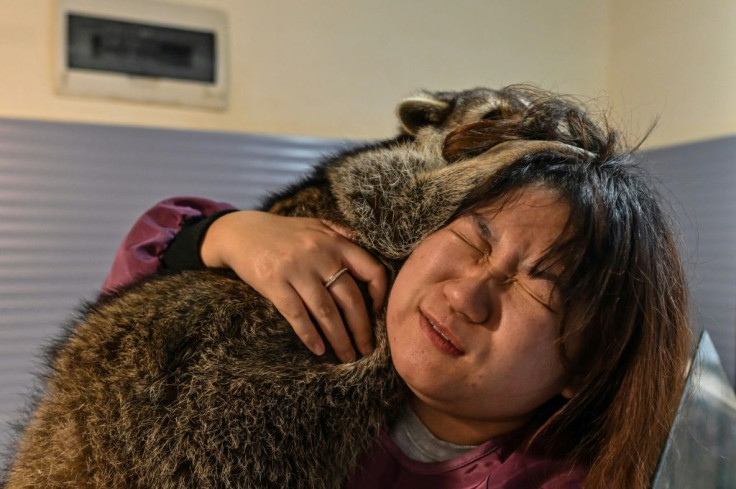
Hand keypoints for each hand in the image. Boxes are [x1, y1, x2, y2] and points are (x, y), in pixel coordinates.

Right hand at [200, 211, 387, 361]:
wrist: (240, 232)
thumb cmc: (283, 233)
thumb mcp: (316, 225)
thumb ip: (342, 234)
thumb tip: (366, 245)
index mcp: (335, 242)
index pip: (371, 270)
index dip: (380, 295)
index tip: (379, 313)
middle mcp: (320, 255)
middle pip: (350, 298)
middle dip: (362, 329)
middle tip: (367, 349)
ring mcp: (296, 269)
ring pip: (326, 311)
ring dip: (340, 339)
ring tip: (347, 356)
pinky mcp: (274, 282)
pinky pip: (296, 314)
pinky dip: (309, 334)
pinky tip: (318, 349)